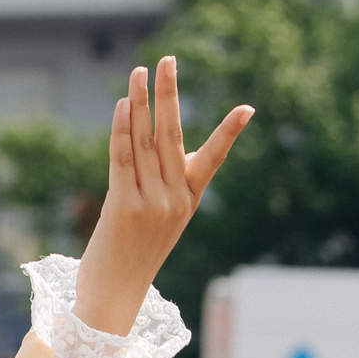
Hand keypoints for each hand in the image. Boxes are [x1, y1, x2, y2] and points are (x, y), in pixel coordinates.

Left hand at [72, 57, 253, 334]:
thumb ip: (160, 185)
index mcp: (188, 201)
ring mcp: (151, 203)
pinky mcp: (122, 207)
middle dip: (170, 95)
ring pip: (146, 142)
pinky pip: (122, 159)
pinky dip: (122, 130)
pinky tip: (123, 105)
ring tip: (140, 71)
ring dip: (141, 103)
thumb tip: (152, 146)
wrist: (112, 297)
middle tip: (168, 60)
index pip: (213, 159)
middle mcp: (174, 199)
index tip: (246, 109)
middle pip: (173, 136)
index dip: (229, 133)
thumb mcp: (155, 220)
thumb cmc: (130, 257)